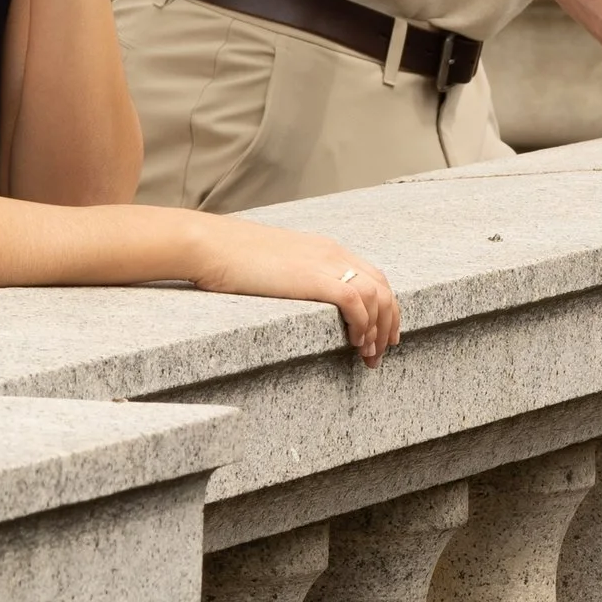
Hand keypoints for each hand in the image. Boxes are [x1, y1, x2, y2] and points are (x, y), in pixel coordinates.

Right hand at [187, 215, 400, 367]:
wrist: (212, 246)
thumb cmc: (233, 258)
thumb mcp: (276, 264)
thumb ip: (297, 277)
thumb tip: (300, 300)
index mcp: (325, 249)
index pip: (373, 276)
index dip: (385, 307)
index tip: (381, 334)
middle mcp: (332, 253)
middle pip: (383, 288)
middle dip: (388, 324)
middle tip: (379, 353)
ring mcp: (326, 264)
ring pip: (377, 296)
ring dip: (378, 330)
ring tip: (368, 355)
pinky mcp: (315, 279)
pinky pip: (356, 302)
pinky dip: (363, 325)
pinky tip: (354, 342)